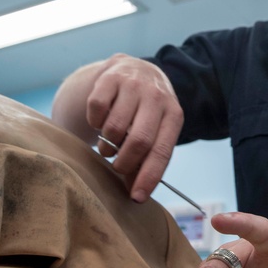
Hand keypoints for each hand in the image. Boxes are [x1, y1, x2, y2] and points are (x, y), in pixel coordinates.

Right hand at [86, 54, 182, 201]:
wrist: (134, 69)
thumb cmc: (145, 112)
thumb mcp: (154, 131)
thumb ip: (146, 159)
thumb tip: (135, 194)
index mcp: (173, 114)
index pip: (161, 151)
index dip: (148, 177)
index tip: (136, 198)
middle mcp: (156, 97)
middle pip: (139, 141)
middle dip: (124, 162)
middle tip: (116, 167)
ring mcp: (133, 84)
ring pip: (114, 127)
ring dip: (107, 143)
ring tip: (109, 142)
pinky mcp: (110, 77)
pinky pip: (96, 109)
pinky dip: (94, 122)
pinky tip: (101, 120)